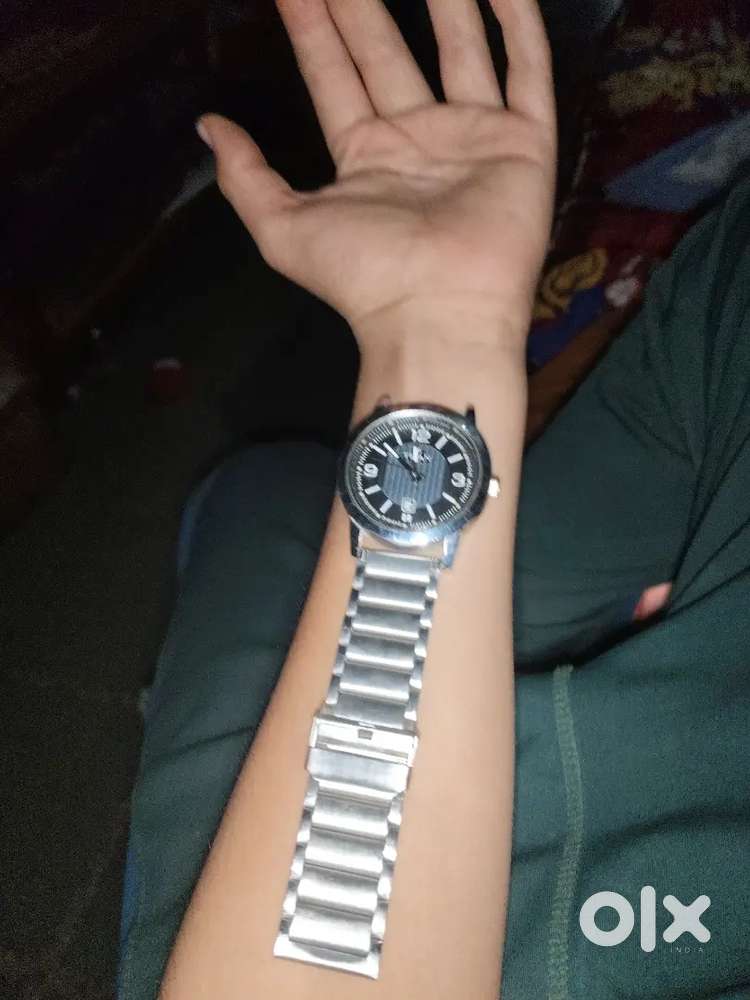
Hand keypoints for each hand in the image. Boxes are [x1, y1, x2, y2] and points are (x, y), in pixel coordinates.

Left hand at [198, 0, 555, 353]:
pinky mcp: (524, 143)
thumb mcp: (283, 228)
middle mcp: (418, 138)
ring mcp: (473, 137)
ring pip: (460, 46)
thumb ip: (245, 176)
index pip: (334, 71)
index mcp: (365, 155)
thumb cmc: (364, 277)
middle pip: (387, 49)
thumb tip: (208, 125)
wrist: (439, 313)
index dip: (312, 23)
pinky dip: (518, 23)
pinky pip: (526, 71)